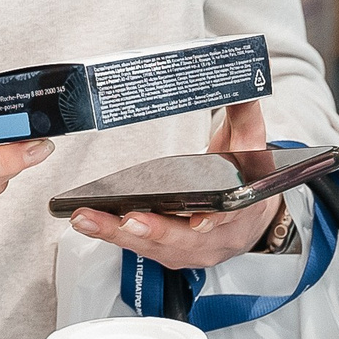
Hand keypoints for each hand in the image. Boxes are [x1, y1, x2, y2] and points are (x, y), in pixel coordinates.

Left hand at [68, 99, 279, 269]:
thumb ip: (246, 114)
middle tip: (127, 220)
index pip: (229, 216)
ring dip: (118, 234)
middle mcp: (217, 238)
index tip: (199, 220)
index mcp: (242, 210)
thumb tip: (243, 83)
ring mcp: (192, 251)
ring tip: (87, 218)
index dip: (214, 219)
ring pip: (154, 248)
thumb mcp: (251, 144)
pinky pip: (140, 249)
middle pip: (183, 240)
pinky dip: (113, 236)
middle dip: (153, 231)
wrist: (250, 213)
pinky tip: (89, 223)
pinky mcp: (169, 254)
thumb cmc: (246, 178)